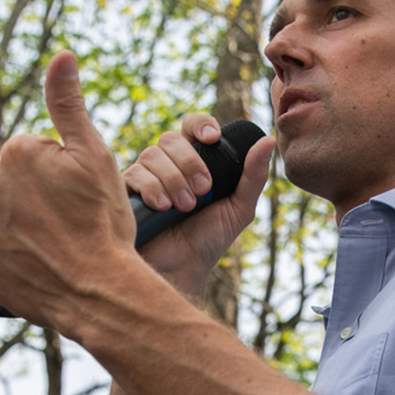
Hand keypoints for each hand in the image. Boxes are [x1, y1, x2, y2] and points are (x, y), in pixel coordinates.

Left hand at [0, 53, 271, 326]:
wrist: (95, 291)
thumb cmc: (102, 223)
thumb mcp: (94, 157)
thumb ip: (68, 104)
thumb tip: (61, 54)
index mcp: (15, 150)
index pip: (33, 156)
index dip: (60, 179)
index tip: (76, 202)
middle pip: (10, 183)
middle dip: (32, 199)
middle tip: (64, 226)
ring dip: (15, 224)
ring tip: (48, 246)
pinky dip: (2, 251)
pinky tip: (29, 261)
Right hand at [122, 114, 275, 293]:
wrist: (182, 269)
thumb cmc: (209, 240)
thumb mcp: (239, 208)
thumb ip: (253, 176)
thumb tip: (269, 140)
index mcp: (193, 161)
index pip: (192, 126)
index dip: (201, 125)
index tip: (213, 138)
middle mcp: (166, 164)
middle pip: (171, 138)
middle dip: (190, 163)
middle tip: (203, 191)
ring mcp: (144, 176)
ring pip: (152, 154)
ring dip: (173, 180)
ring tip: (185, 207)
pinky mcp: (126, 192)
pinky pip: (135, 174)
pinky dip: (153, 188)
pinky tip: (163, 207)